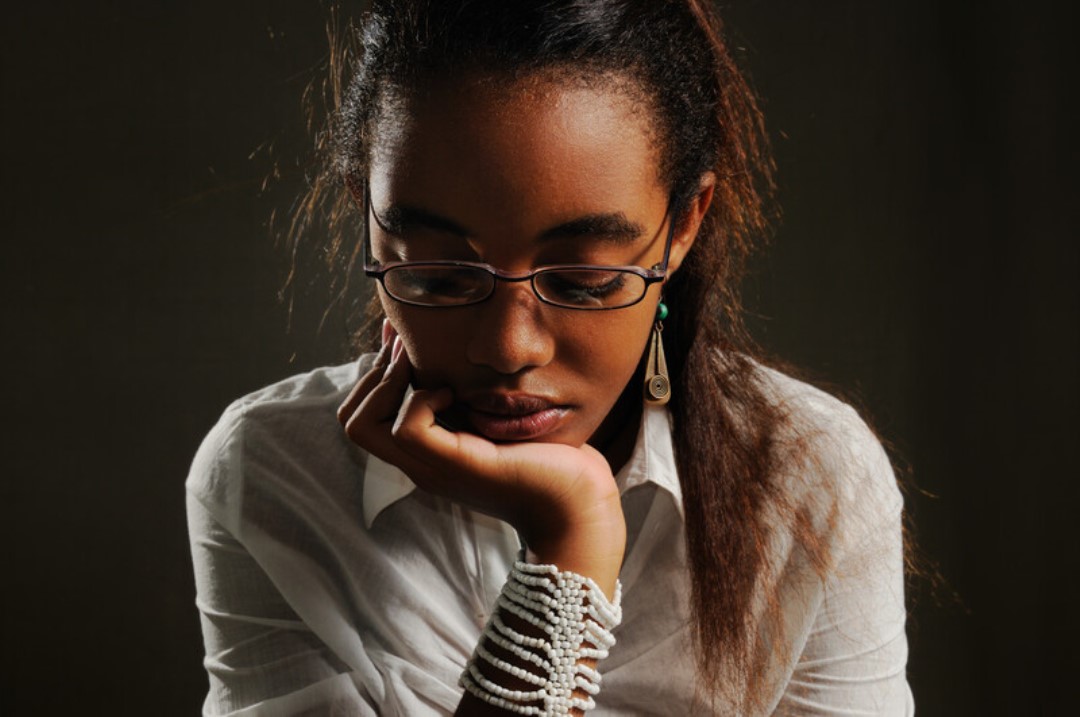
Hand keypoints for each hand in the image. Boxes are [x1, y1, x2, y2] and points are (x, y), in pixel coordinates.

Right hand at [336, 322, 625, 592]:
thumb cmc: (551, 461)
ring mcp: (434, 468)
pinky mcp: (457, 464)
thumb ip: (472, 398)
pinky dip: (420, 399)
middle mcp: (421, 465)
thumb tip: (456, 355)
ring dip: (386, 383)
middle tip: (404, 351)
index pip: (363, 417)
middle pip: (351, 421)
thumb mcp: (498, 420)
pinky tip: (451, 392)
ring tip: (420, 367)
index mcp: (427, 455)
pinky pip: (407, 428)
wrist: (580, 505)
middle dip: (371, 374)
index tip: (399, 344)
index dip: (373, 376)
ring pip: (363, 425)